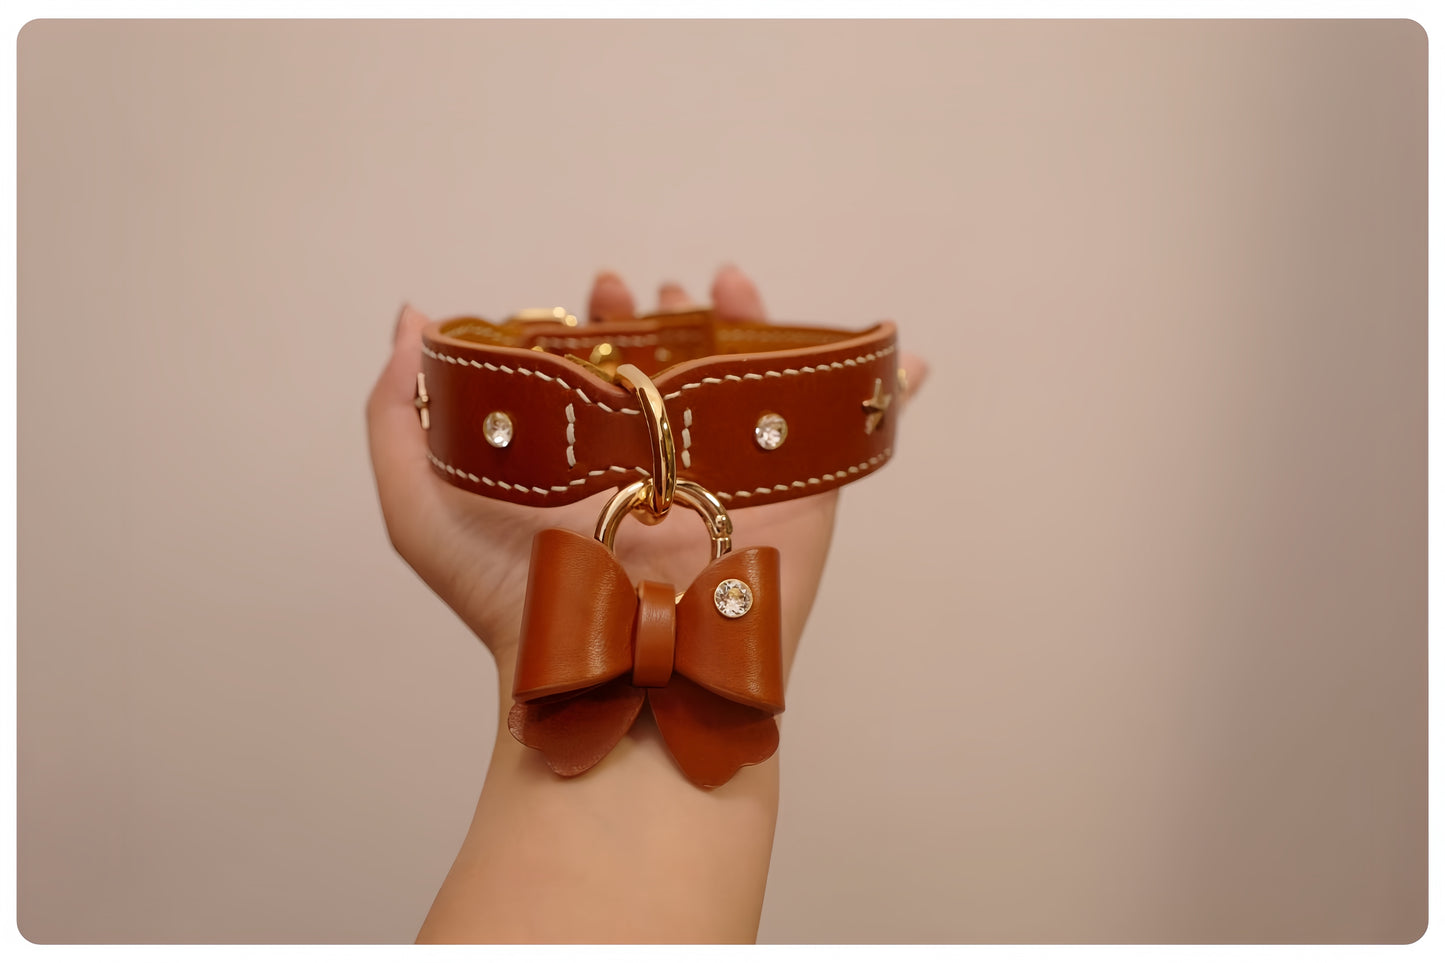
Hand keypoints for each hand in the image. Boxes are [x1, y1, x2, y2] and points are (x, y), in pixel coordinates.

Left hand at [366, 266, 927, 689]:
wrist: (608, 671)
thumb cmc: (515, 602)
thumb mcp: (420, 509)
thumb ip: (396, 417)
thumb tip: (412, 321)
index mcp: (592, 461)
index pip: (608, 372)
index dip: (600, 321)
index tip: (592, 292)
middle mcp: (664, 465)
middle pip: (683, 371)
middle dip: (671, 318)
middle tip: (655, 292)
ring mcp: (735, 477)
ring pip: (757, 386)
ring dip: (753, 329)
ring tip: (727, 287)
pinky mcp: (798, 498)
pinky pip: (847, 436)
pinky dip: (887, 394)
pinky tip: (905, 358)